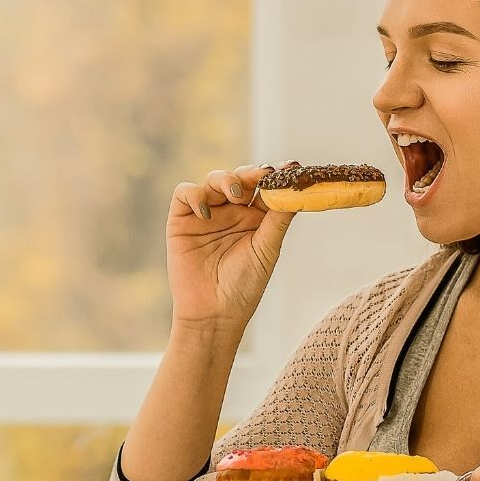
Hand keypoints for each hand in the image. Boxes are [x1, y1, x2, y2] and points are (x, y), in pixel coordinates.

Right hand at [167, 161, 298, 332]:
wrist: (213, 313)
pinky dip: (195, 195)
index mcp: (256, 218)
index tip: (290, 167)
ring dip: (225, 179)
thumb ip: (278, 218)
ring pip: (214, 179)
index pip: (265, 188)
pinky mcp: (182, 220)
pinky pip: (185, 193)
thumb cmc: (244, 285)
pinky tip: (205, 212)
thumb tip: (297, 190)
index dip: (276, 176)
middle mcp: (232, 212)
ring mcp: (207, 214)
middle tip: (262, 176)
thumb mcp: (267, 248)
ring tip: (235, 195)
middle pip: (240, 178)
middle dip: (250, 173)